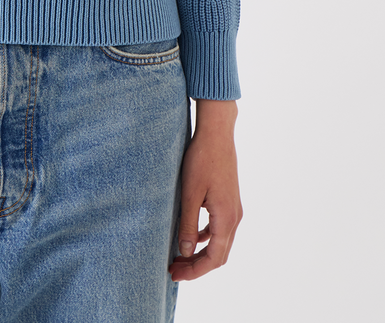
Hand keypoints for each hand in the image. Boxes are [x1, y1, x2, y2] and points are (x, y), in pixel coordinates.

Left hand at [169, 99, 241, 281]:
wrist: (217, 133)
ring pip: (220, 243)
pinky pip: (219, 228)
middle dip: (197, 266)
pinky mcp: (228, 200)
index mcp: (226, 218)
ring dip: (200, 253)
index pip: (214, 258)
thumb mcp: (190, 193)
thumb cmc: (202, 159)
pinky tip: (188, 236)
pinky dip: (204, 238)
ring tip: (178, 257)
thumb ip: (187, 223)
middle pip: (219, 255)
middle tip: (174, 270)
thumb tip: (184, 251)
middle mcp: (234, 217)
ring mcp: (233, 209)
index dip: (195, 271)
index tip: (175, 275)